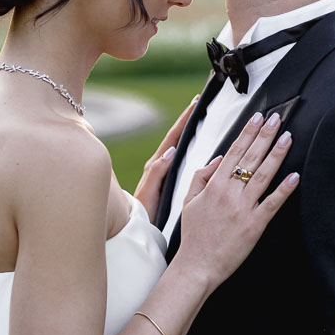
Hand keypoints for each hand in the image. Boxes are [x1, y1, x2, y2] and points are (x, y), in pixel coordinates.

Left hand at [133, 96, 198, 218]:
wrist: (133, 231)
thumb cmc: (141, 215)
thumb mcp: (149, 193)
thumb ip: (158, 172)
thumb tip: (171, 151)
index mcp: (156, 166)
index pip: (173, 137)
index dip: (185, 119)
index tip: (196, 103)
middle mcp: (159, 167)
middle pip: (176, 138)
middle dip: (188, 121)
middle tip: (200, 104)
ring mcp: (162, 174)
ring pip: (178, 147)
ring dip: (189, 133)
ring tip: (202, 120)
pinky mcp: (166, 182)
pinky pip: (180, 160)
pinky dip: (188, 149)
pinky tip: (197, 149)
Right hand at [175, 112, 298, 286]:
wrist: (197, 265)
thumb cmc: (194, 236)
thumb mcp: (188, 201)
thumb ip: (201, 177)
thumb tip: (219, 159)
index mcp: (213, 185)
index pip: (234, 151)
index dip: (248, 133)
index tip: (258, 118)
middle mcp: (229, 193)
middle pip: (251, 157)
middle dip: (266, 135)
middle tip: (278, 118)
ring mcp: (243, 208)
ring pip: (264, 175)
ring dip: (277, 154)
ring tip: (288, 137)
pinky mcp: (255, 225)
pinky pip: (273, 203)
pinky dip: (284, 189)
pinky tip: (295, 176)